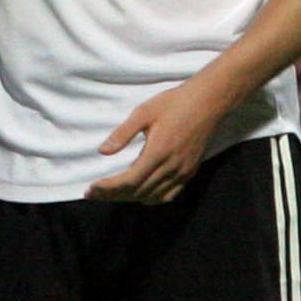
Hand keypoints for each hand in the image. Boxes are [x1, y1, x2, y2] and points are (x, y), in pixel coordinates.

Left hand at [85, 83, 225, 204]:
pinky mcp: (190, 172)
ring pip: (152, 196)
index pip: (130, 181)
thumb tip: (102, 151)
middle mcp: (172, 167)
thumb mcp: (143, 112)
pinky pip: (169, 195)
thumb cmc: (174, 103)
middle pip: (138, 192)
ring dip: (130, 197)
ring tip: (111, 192)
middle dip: (113, 195)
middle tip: (93, 193)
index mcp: (159, 151)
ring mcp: (183, 172)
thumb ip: (123, 133)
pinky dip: (151, 198)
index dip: (109, 188)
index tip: (91, 188)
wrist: (208, 102)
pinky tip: (139, 193)